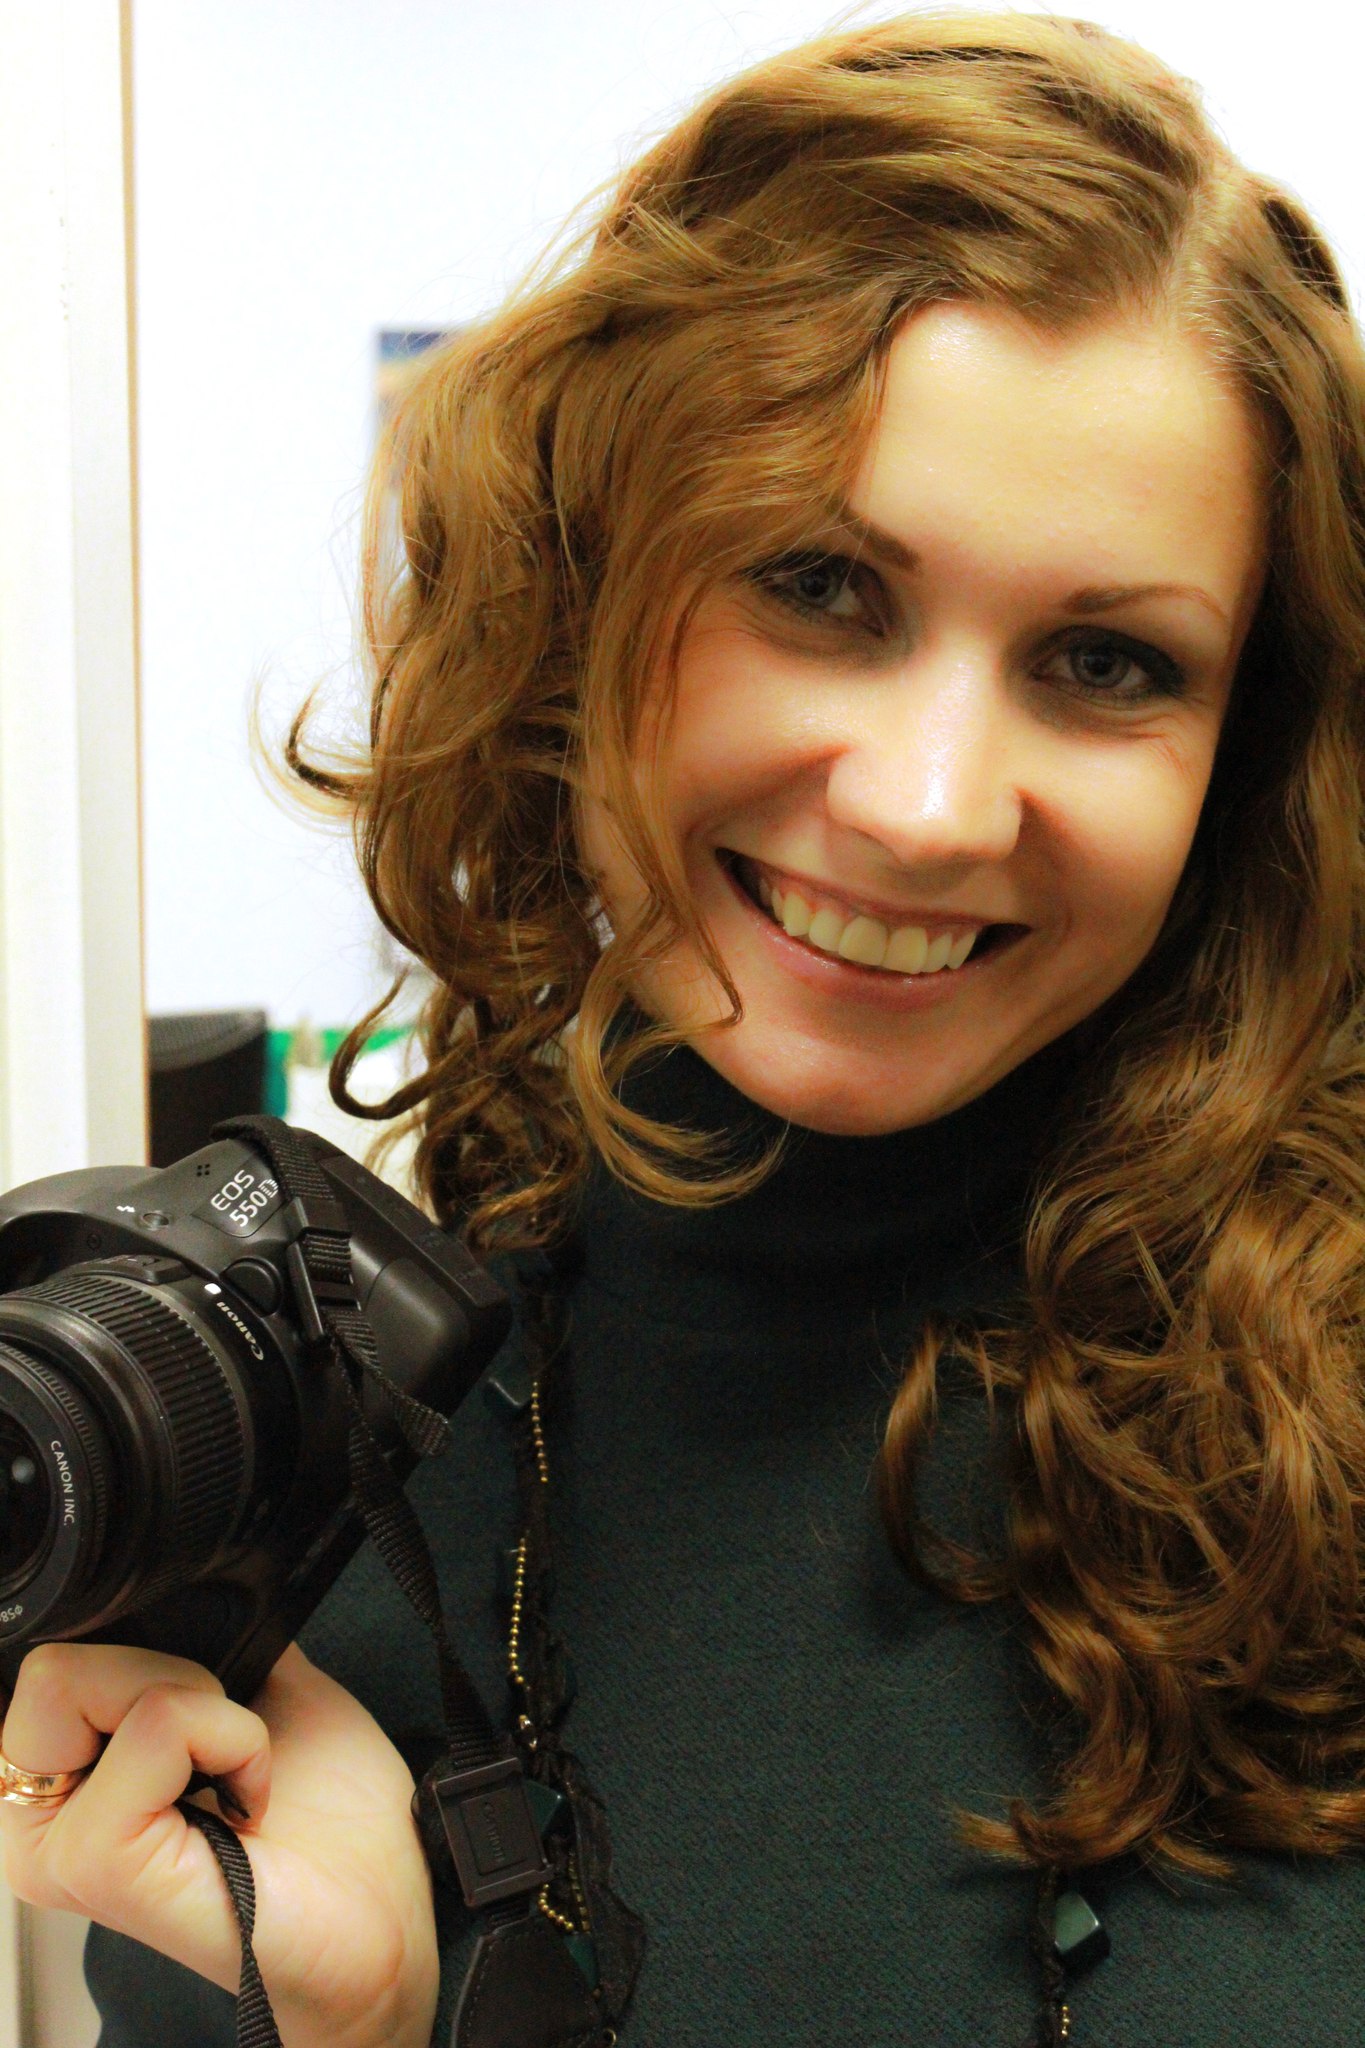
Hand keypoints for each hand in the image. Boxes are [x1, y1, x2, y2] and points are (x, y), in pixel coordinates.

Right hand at [0, 1641, 438, 2047]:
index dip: (141, 1651)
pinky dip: (227, 1736)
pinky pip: (155, 1724)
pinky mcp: (101, 1866)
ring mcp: (63, 1849)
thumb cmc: (332, 1829)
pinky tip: (248, 1799)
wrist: (382, 1921)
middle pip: (54, 1664)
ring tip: (235, 1776)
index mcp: (71, 1783)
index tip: (208, 1700)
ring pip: (87, 1680)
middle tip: (221, 1742)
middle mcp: (45, 1822)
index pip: (55, 1660)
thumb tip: (193, 1582)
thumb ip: (211, 1640)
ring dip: (204, 1706)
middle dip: (165, 1672)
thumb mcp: (266, 1691)